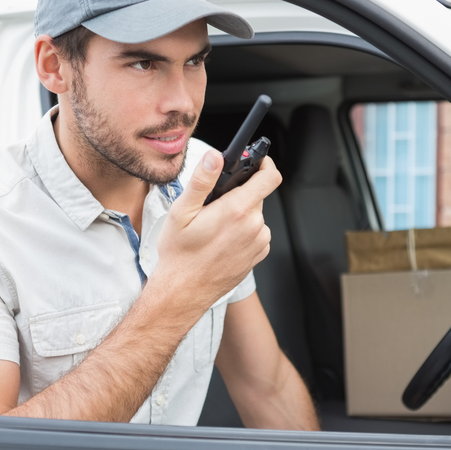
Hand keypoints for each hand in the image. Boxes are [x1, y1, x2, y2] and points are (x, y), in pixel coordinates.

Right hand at [154, 149, 280, 311]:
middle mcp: (254, 226)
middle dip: (239, 193)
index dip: (264, 164)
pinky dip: (243, 231)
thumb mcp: (182, 212)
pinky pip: (256, 233)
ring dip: (240, 214)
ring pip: (255, 214)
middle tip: (214, 204)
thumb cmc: (180, 254)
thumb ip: (202, 181)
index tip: (255, 161)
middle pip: (257, 195)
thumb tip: (215, 157)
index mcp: (237, 210)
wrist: (184, 292)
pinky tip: (222, 240)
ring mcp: (258, 242)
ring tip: (215, 226)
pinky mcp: (258, 255)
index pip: (270, 177)